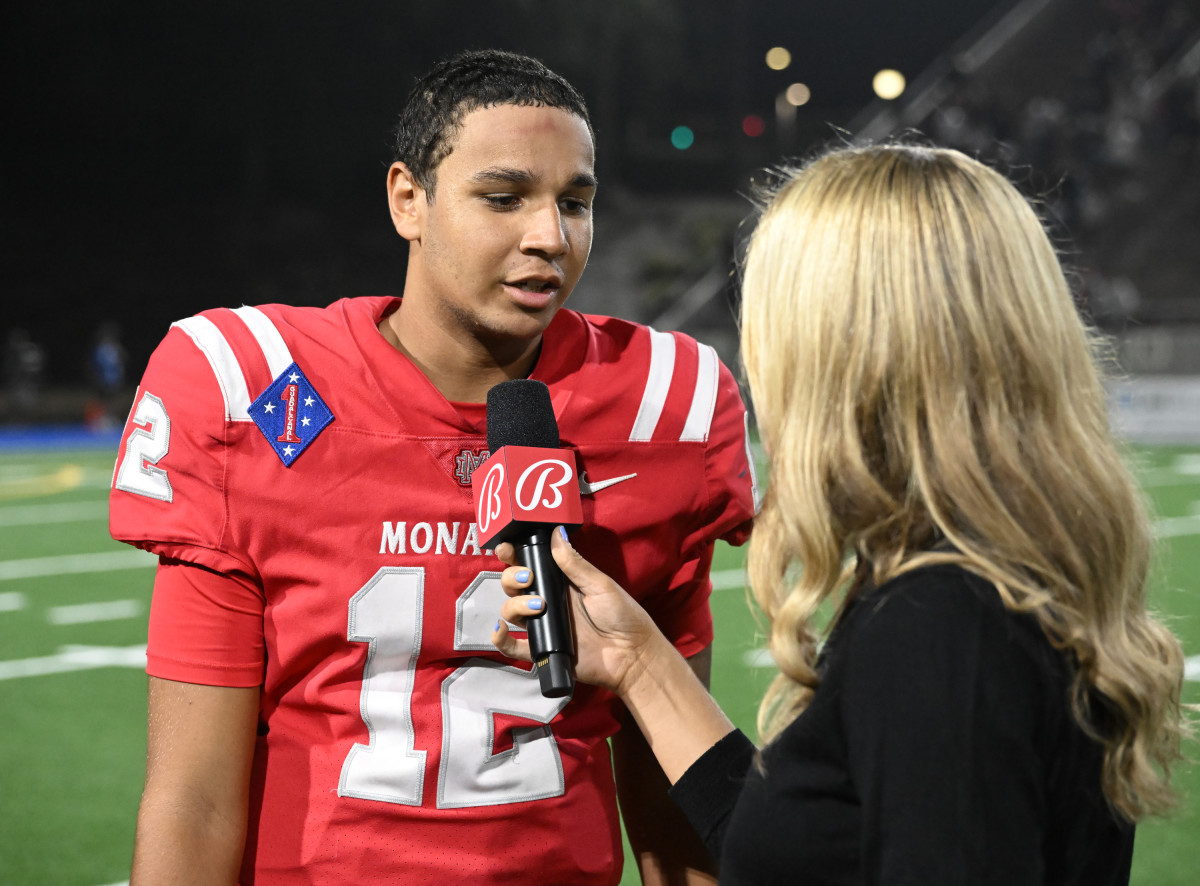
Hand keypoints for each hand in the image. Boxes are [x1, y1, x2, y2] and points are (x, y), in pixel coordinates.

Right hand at [491, 528, 665, 696]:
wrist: (631, 654)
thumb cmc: (622, 616)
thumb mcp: (599, 584)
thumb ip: (574, 563)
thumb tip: (556, 533)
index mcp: (560, 583)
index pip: (529, 565)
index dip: (513, 555)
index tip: (506, 548)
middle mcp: (547, 602)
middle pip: (513, 586)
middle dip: (512, 578)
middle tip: (528, 578)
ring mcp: (543, 625)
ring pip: (511, 611)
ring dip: (514, 605)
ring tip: (538, 607)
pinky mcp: (543, 649)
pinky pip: (513, 647)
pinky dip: (501, 639)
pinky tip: (501, 631)